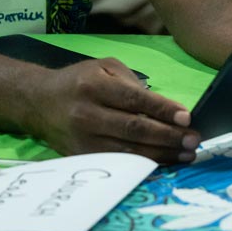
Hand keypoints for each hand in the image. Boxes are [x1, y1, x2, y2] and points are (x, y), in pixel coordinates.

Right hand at [29, 58, 199, 162]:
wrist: (39, 102)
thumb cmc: (79, 80)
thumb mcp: (104, 66)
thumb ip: (133, 83)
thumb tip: (164, 107)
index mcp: (94, 86)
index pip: (135, 100)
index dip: (163, 110)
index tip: (187, 117)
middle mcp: (86, 113)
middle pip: (134, 129)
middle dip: (168, 136)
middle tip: (193, 139)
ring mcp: (83, 139)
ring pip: (128, 151)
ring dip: (161, 154)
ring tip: (185, 154)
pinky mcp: (81, 156)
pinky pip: (118, 162)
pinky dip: (143, 164)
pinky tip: (163, 162)